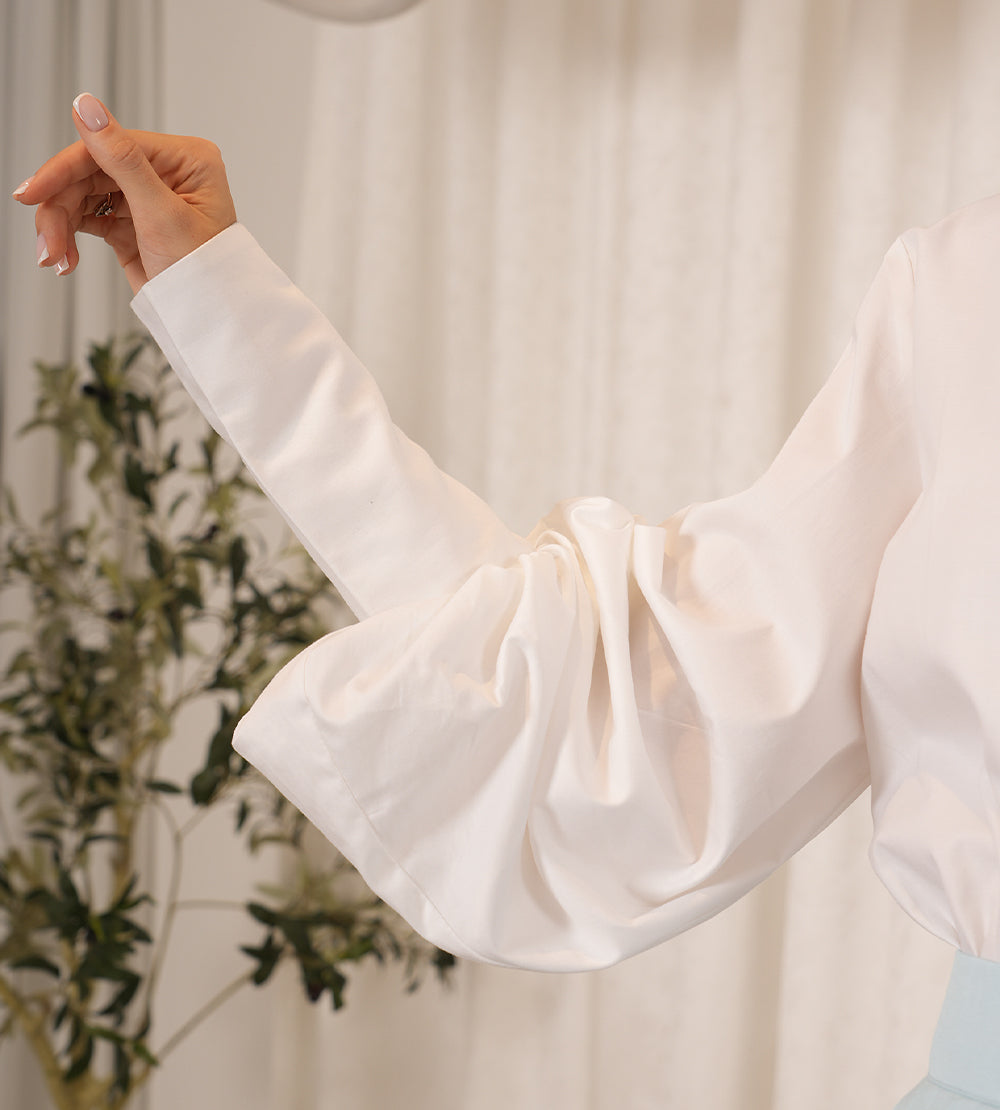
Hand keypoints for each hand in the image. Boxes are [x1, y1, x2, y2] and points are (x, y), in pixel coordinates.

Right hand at [12, 93, 237, 294]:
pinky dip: (70, 236)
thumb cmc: (206, 274)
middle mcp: (165, 172)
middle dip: (61, 206)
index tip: (33, 191)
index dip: (65, 169)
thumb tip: (85, 105)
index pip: (110, 147)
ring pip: (83, 195)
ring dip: (61, 225)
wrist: (210, 323)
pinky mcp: (131, 224)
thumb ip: (122, 160)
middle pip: (90, 172)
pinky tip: (65, 257)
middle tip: (45, 239)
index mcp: (184, 159)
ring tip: (55, 257)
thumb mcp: (162, 214)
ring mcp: (146, 198)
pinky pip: (87, 218)